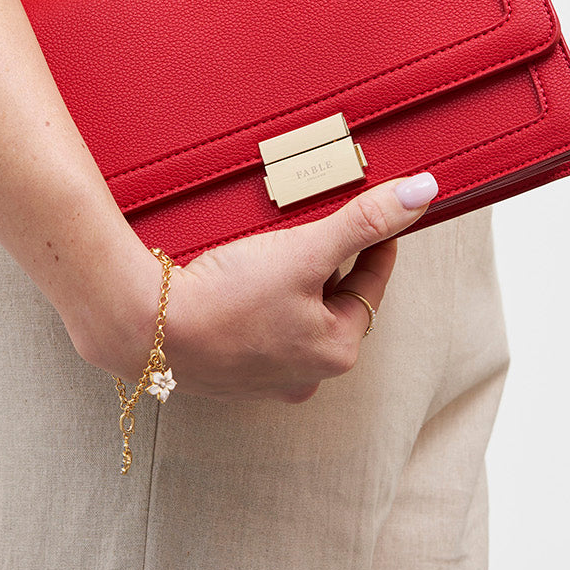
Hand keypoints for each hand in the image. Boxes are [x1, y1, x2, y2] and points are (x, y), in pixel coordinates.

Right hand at [79, 172, 437, 402]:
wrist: (145, 326)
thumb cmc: (228, 298)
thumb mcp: (306, 250)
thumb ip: (365, 220)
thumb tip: (423, 193)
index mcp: (337, 350)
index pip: (371, 282)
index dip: (375, 240)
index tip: (374, 210)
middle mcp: (306, 373)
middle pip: (332, 298)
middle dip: (326, 260)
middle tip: (312, 224)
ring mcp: (266, 375)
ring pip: (295, 311)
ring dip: (291, 278)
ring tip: (273, 245)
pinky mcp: (230, 368)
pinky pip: (260, 323)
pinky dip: (258, 297)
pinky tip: (238, 274)